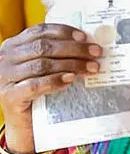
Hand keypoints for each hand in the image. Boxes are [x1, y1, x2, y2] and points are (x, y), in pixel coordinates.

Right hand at [0, 24, 100, 153]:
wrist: (24, 122)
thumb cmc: (38, 91)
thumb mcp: (43, 67)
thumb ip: (56, 53)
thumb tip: (88, 44)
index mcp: (13, 46)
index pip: (39, 31)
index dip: (64, 32)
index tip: (85, 37)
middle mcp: (6, 58)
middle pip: (44, 47)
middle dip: (74, 49)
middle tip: (96, 53)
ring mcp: (5, 77)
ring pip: (42, 64)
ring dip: (71, 64)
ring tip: (91, 68)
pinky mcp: (9, 96)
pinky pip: (34, 85)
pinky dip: (54, 81)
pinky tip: (70, 80)